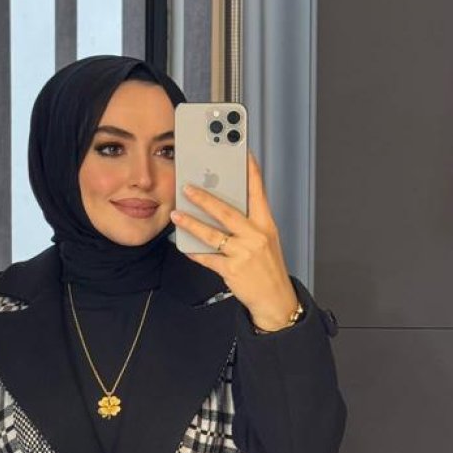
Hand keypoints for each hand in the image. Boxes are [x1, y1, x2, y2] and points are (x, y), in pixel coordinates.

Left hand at [169, 150, 298, 325]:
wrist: (276, 299)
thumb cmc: (268, 268)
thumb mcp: (266, 240)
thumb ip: (249, 223)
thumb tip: (224, 207)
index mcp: (266, 225)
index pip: (259, 192)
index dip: (251, 171)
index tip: (242, 153)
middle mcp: (256, 236)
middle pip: (227, 212)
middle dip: (205, 198)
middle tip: (188, 188)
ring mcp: (244, 253)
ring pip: (212, 234)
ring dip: (191, 224)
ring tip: (176, 215)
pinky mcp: (232, 270)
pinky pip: (208, 258)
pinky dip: (195, 252)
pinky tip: (184, 246)